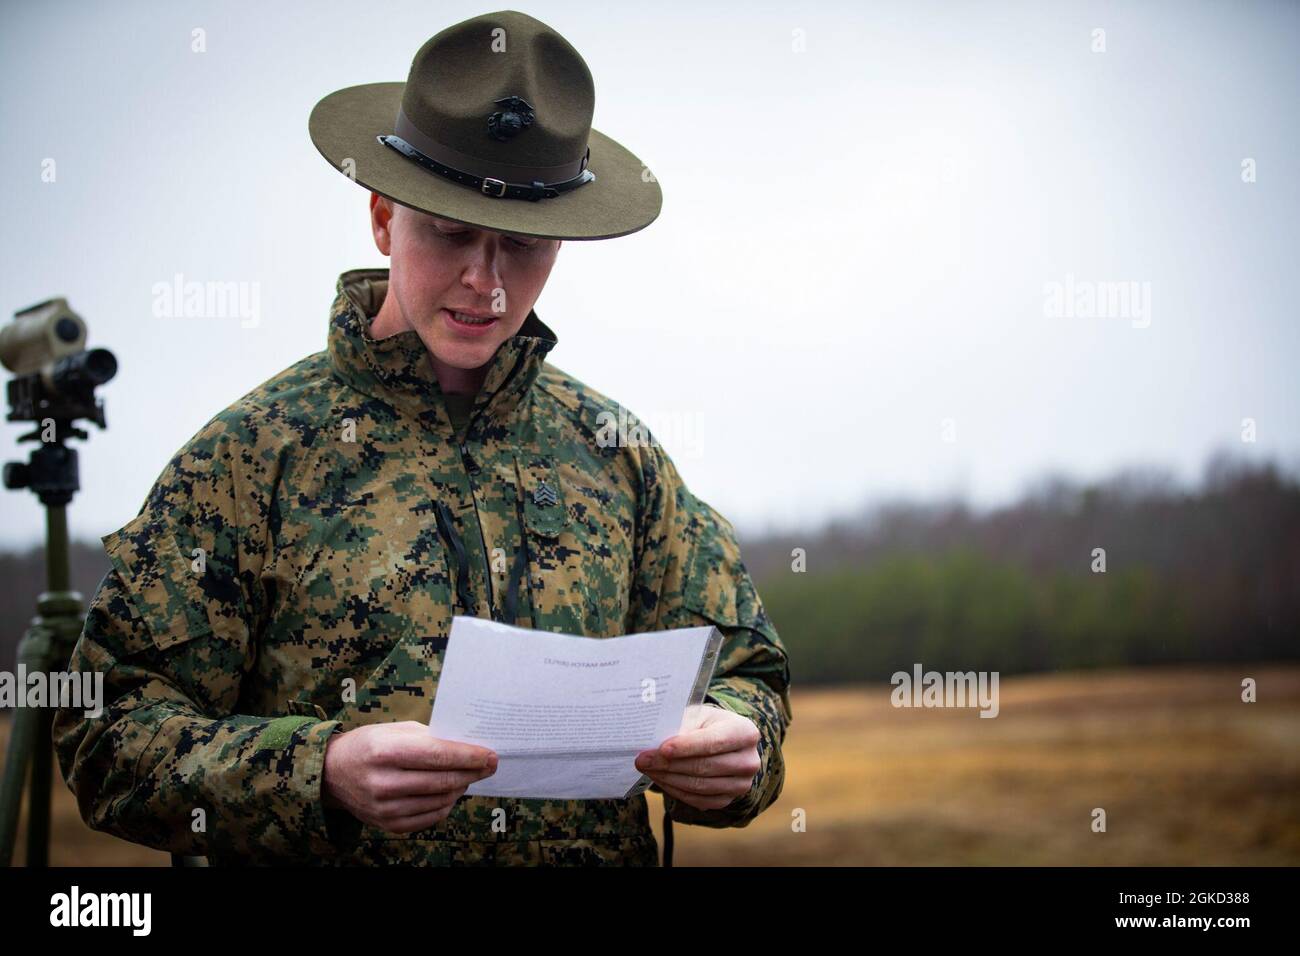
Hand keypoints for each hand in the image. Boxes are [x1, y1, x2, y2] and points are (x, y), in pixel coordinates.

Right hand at [322, 721, 496, 833]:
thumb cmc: (370, 745)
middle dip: (473, 772)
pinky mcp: (387, 825)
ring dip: (461, 787)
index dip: (470, 756)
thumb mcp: (395, 730)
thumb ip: (430, 738)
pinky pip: (430, 817)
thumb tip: (468, 747)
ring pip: (441, 800)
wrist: (332, 773)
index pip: (439, 755)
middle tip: (489, 765)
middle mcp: (384, 782)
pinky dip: (446, 804)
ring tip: (468, 775)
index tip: (491, 755)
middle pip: (444, 781)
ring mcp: (385, 808)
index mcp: (386, 751)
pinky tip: (450, 792)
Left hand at [635, 704, 760, 811]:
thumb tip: (655, 739)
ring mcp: (741, 784)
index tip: (662, 748)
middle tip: (643, 759)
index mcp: (744, 732)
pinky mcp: (728, 799)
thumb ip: (682, 725)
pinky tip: (660, 778)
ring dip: (668, 778)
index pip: (713, 742)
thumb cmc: (707, 724)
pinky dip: (675, 790)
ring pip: (699, 786)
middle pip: (704, 766)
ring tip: (647, 768)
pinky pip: (698, 800)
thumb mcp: (698, 715)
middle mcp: (748, 760)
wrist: (722, 742)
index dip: (687, 747)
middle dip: (669, 764)